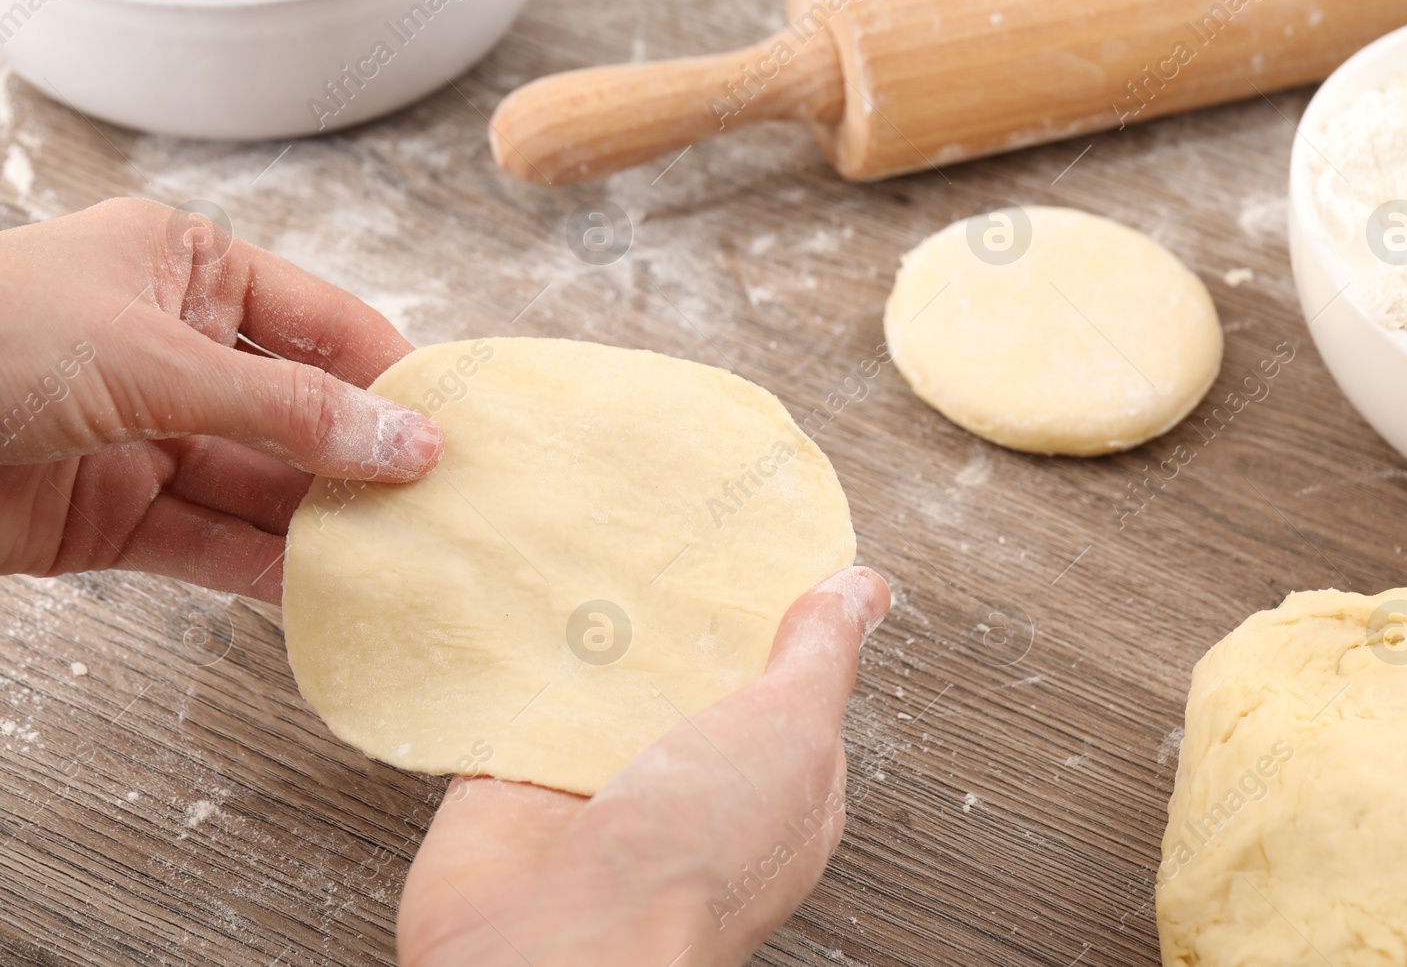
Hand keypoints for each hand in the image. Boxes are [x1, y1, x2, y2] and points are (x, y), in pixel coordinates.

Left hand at [0, 198, 441, 600]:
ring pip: (262, 486)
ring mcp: (147, 435)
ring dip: (325, 524)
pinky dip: (264, 570)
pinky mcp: (112, 516)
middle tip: (447, 509)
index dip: (396, 377)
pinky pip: (209, 542)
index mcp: (190, 269)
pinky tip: (325, 590)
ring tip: (406, 558)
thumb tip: (409, 442)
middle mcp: (177, 349)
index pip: (326, 325)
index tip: (462, 430)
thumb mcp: (153, 357)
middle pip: (303, 413)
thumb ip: (286, 411)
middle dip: (368, 462)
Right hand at [396, 566, 891, 966]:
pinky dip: (513, 646)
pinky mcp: (518, 775)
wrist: (555, 946)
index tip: (755, 533)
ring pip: (601, 672)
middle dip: (675, 600)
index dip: (773, 606)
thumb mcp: (791, 734)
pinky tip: (516, 585)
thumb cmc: (693, 866)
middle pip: (685, 665)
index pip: (782, 675)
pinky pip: (516, 694)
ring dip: (592, 616)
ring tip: (593, 528)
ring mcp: (602, 776)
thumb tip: (862, 591)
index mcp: (773, 777)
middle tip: (664, 515)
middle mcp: (689, 777)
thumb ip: (819, 660)